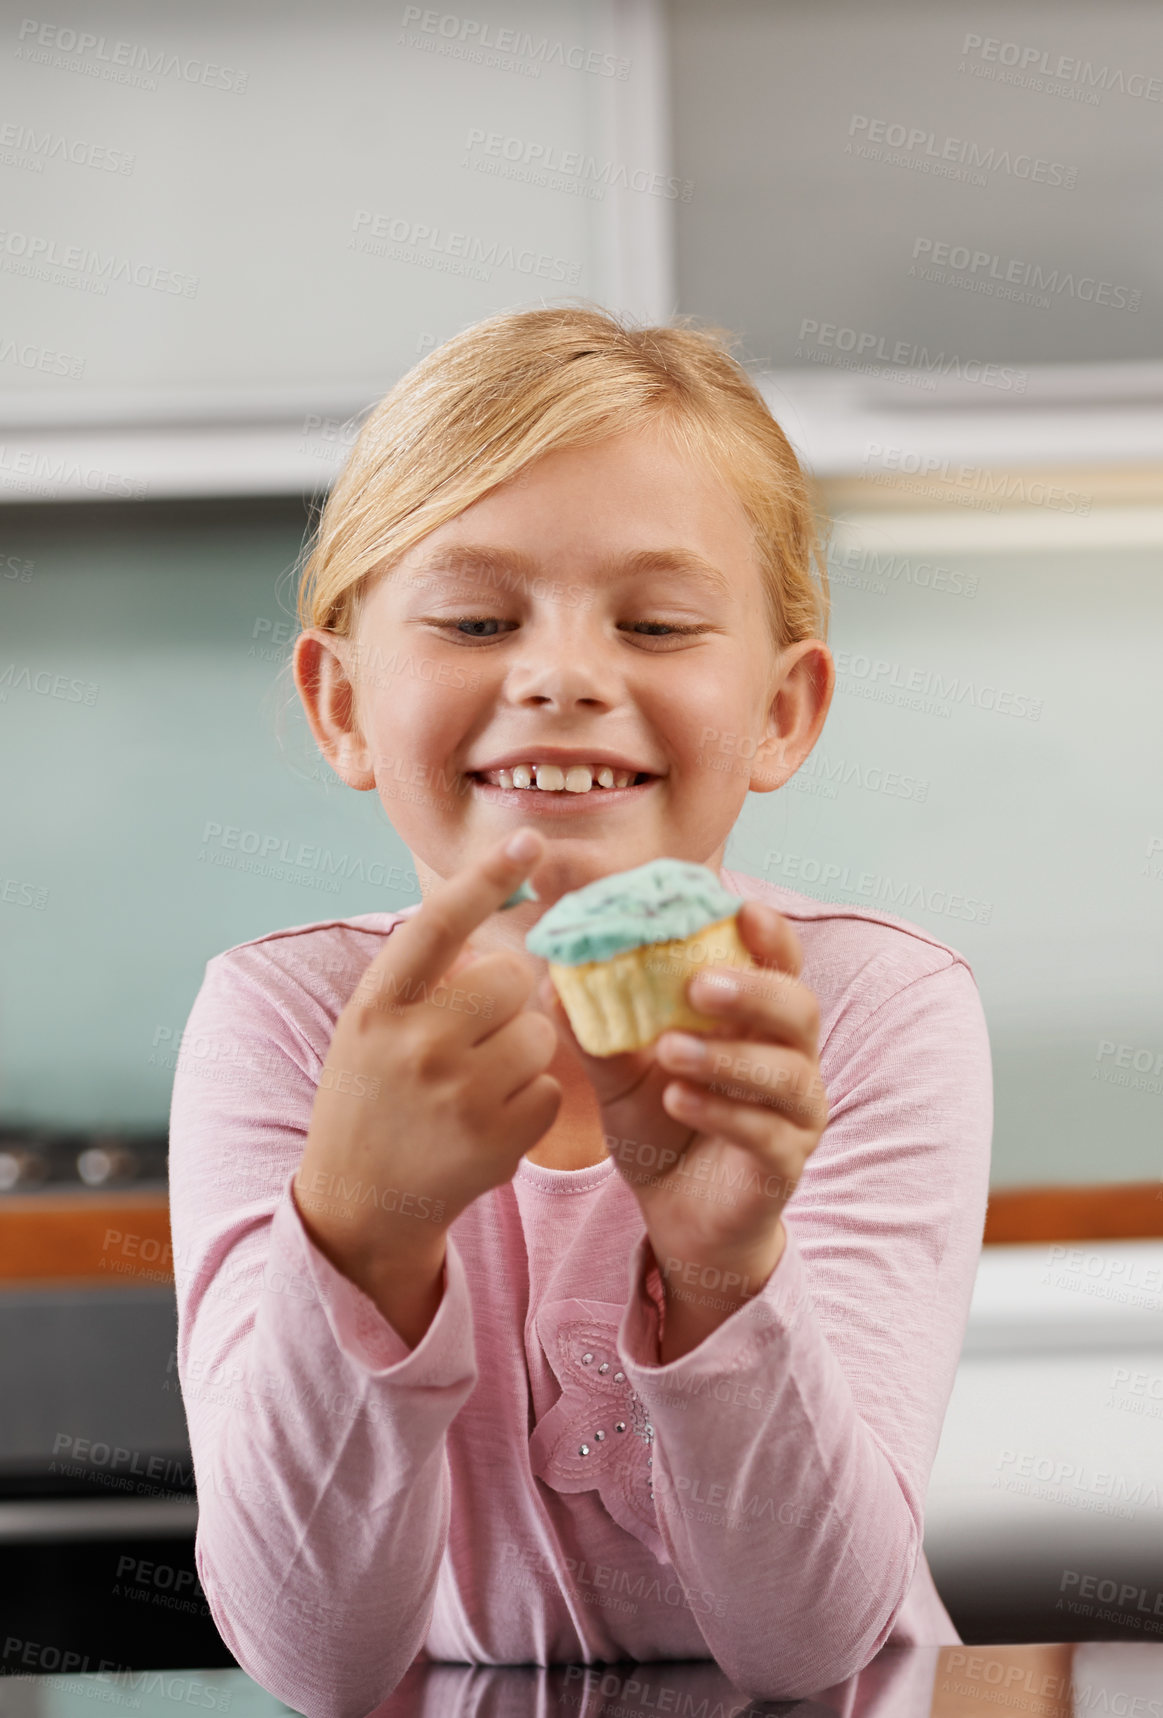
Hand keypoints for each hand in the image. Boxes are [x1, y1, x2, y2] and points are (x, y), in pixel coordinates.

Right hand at [293, 828, 560, 1318]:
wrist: (358, 1204)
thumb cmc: (372, 1100)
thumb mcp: (371, 1030)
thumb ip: (422, 979)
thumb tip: (496, 928)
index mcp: (375, 1009)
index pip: (436, 926)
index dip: (483, 879)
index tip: (529, 842)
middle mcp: (413, 1046)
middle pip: (511, 979)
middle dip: (508, 999)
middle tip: (477, 1033)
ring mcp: (458, 1096)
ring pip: (539, 1034)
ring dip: (523, 1053)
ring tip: (477, 1086)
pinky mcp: (497, 1141)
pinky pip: (550, 1089)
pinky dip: (531, 1102)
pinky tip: (489, 1122)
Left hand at [537, 901, 827, 1320]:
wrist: (677, 1215)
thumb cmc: (660, 1127)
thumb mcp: (619, 1075)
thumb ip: (597, 1030)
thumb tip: (553, 976)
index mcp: (757, 1020)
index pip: (779, 963)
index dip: (768, 934)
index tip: (738, 909)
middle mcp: (790, 1059)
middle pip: (799, 1008)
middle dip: (752, 990)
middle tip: (697, 986)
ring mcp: (796, 1114)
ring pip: (786, 1072)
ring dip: (727, 1056)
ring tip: (669, 1051)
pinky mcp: (785, 1164)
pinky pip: (766, 1133)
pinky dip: (723, 1112)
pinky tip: (677, 1100)